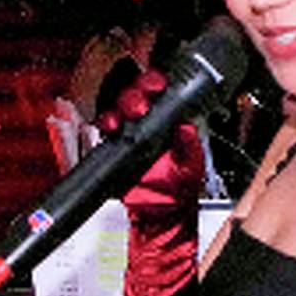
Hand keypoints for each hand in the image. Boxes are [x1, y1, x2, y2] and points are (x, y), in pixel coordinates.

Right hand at [101, 71, 205, 224]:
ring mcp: (127, 132)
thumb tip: (187, 127)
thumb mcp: (191, 164)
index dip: (153, 84)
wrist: (158, 211)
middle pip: (131, 95)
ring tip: (121, 120)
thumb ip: (189, 146)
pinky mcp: (112, 146)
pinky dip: (105, 125)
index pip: (157, 91)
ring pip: (114, 108)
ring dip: (116, 110)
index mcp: (167, 120)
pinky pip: (103, 130)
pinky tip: (111, 128)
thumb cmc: (178, 187)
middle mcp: (145, 122)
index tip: (156, 87)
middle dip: (132, 96)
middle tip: (139, 107)